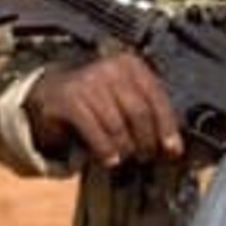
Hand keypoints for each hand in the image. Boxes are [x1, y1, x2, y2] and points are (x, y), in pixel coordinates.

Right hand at [26, 52, 183, 166]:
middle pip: (139, 112)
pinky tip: (109, 160)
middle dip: (146, 140)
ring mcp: (87, 82)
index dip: (167, 126)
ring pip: (117, 125)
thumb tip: (173, 146)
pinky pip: (95, 131)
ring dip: (125, 148)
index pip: (156, 96)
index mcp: (130, 65)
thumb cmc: (98, 101)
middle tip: (145, 156)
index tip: (173, 149)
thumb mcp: (125, 99)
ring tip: (126, 157)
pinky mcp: (69, 99)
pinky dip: (105, 149)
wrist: (52, 94)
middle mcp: (110, 69)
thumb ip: (148, 114)